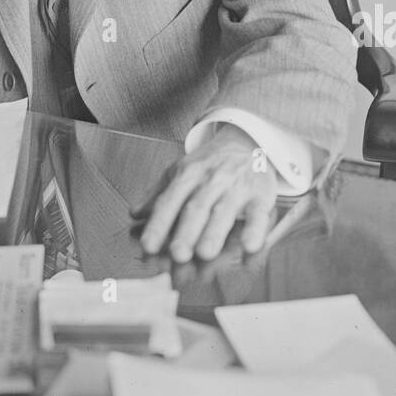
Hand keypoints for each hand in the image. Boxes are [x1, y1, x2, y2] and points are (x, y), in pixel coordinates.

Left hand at [138, 126, 277, 261]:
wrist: (247, 141)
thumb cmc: (210, 163)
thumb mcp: (181, 171)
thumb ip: (158, 194)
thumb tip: (135, 213)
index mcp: (188, 174)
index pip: (170, 200)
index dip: (158, 223)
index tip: (149, 245)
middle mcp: (211, 180)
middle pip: (196, 207)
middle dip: (187, 231)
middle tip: (178, 254)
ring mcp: (236, 187)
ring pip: (224, 211)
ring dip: (214, 233)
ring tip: (205, 253)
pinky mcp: (261, 195)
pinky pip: (259, 214)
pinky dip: (255, 230)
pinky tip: (250, 245)